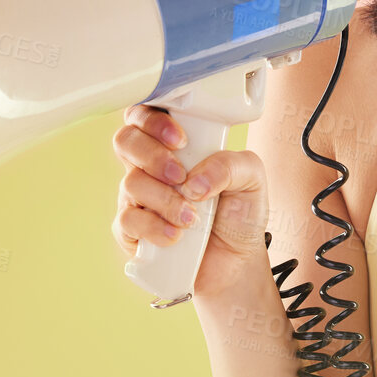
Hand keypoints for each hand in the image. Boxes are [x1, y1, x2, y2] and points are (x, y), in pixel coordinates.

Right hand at [110, 104, 270, 300]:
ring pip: (130, 183)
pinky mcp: (132, 231)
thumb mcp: (252, 178)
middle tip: (181, 176)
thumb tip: (194, 180)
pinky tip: (176, 235)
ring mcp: (139, 198)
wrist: (236, 262)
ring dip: (164, 199)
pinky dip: (153, 227)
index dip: (154, 121)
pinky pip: (126, 220)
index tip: (180, 140)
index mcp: (176, 145)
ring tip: (191, 217)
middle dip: (153, 156)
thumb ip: (231, 164)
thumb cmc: (239, 214)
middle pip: (125, 141)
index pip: (146, 115)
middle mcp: (151, 167)